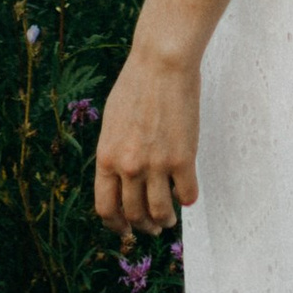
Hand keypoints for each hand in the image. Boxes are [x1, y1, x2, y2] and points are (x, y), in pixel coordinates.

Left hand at [94, 45, 198, 235]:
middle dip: (143, 226)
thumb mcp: (111, 124)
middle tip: (152, 227)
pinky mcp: (183, 159)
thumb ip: (114, 153)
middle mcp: (128, 167)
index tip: (125, 228)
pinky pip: (187, 194)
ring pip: (160, 212)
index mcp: (106, 158)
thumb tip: (120, 178)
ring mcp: (156, 165)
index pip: (105, 208)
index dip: (115, 225)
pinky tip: (187, 194)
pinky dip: (187, 199)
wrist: (162, 64)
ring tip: (169, 218)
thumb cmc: (136, 86)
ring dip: (165, 220)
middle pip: (134, 215)